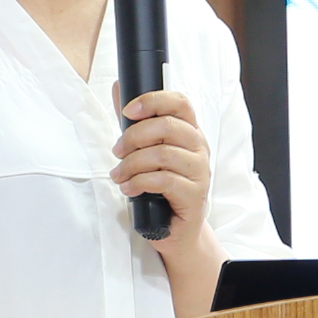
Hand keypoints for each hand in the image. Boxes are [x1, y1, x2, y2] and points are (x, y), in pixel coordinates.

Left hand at [118, 91, 219, 309]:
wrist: (175, 229)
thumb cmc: (161, 187)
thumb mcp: (146, 151)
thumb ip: (134, 121)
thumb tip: (118, 87)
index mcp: (189, 131)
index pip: (180, 102)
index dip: (152, 100)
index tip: (128, 111)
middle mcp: (199, 148)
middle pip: (167, 126)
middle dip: (133, 137)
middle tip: (117, 151)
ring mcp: (200, 172)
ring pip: (162, 155)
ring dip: (132, 164)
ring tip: (119, 175)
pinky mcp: (194, 195)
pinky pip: (164, 180)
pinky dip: (139, 182)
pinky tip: (129, 188)